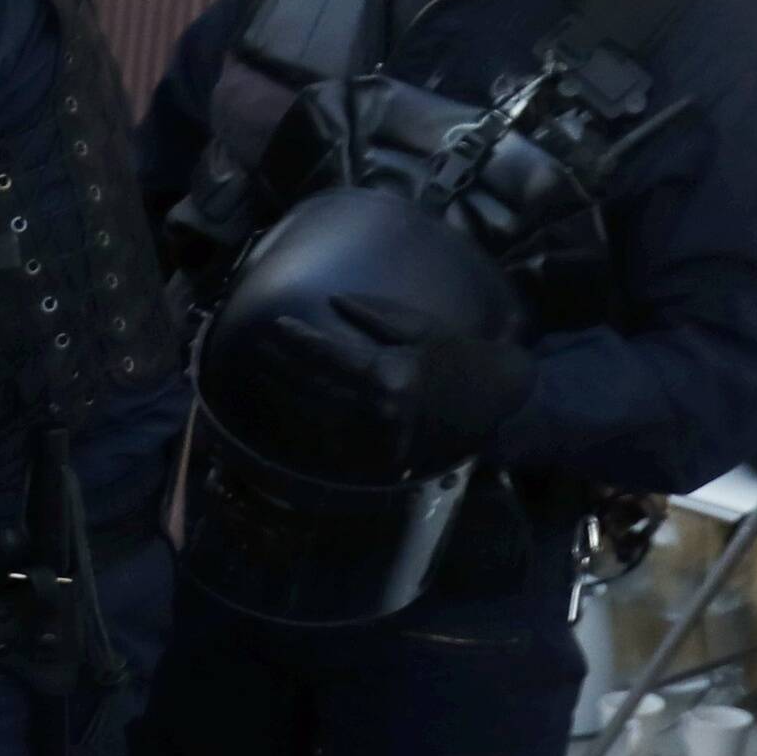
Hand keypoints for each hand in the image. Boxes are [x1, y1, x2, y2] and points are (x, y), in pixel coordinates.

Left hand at [276, 292, 532, 460]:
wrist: (498, 402)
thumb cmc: (460, 357)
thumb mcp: (421, 328)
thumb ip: (375, 314)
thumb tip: (334, 301)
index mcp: (389, 376)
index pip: (331, 358)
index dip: (300, 341)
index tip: (275, 326)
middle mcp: (379, 410)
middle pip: (316, 389)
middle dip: (283, 369)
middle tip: (259, 350)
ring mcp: (380, 437)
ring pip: (321, 416)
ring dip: (291, 396)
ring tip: (268, 374)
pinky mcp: (384, 454)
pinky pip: (341, 438)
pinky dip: (317, 422)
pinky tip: (296, 406)